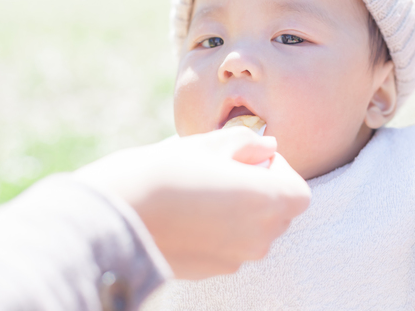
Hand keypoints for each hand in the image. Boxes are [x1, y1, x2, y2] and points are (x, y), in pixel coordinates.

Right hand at [75, 128, 310, 279]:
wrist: (116, 214)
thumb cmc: (164, 171)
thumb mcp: (208, 144)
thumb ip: (246, 143)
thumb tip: (268, 146)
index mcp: (267, 200)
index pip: (298, 191)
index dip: (279, 171)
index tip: (248, 159)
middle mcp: (259, 236)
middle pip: (278, 213)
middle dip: (261, 190)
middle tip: (223, 171)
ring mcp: (236, 258)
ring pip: (254, 231)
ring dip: (241, 212)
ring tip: (202, 191)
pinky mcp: (212, 271)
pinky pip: (231, 248)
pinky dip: (221, 231)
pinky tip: (188, 214)